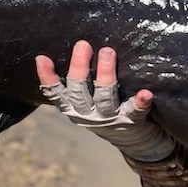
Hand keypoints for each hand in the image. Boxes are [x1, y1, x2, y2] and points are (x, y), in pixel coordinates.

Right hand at [35, 40, 174, 161]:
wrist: (133, 141)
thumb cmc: (106, 110)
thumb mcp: (86, 102)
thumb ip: (78, 82)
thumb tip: (73, 45)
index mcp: (74, 109)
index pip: (56, 94)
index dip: (47, 77)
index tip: (42, 58)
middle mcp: (89, 115)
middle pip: (80, 91)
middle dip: (79, 67)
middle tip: (83, 45)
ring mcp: (110, 119)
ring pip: (104, 97)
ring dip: (106, 75)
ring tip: (108, 52)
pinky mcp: (132, 121)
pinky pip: (135, 111)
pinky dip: (140, 102)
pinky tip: (145, 93)